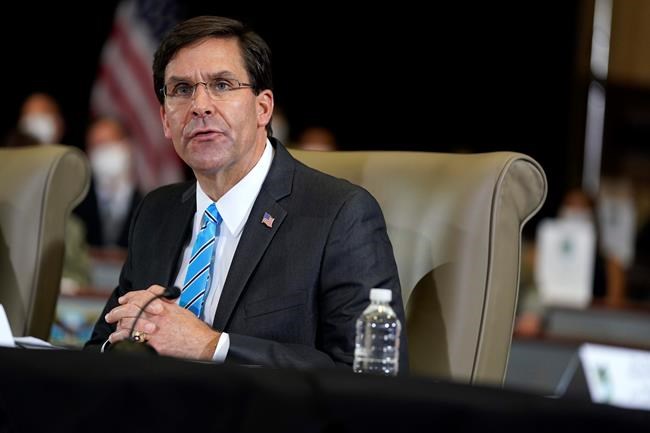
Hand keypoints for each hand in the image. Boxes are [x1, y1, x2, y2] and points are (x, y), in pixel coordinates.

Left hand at [105, 285, 219, 359]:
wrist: (201, 343)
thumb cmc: (193, 329)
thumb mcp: (180, 311)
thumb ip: (166, 306)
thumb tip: (156, 303)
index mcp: (164, 306)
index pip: (142, 296)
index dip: (130, 296)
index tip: (124, 300)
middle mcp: (157, 317)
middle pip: (131, 309)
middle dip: (118, 311)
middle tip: (111, 315)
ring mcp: (155, 330)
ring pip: (129, 324)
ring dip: (117, 326)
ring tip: (113, 330)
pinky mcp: (154, 344)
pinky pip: (132, 340)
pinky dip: (122, 339)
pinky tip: (117, 340)